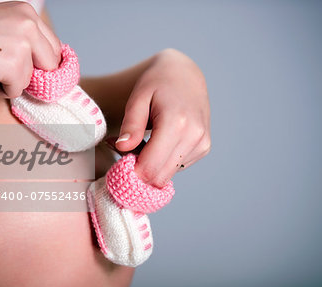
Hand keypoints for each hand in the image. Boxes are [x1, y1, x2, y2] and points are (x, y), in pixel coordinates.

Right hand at [0, 2, 60, 96]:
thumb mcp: (1, 26)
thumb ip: (24, 40)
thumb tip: (46, 68)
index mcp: (27, 12)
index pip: (53, 46)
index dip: (44, 63)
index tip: (35, 71)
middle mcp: (29, 23)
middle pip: (51, 64)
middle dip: (33, 73)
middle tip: (8, 72)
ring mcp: (24, 44)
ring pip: (32, 79)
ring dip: (9, 81)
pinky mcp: (14, 65)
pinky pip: (16, 91)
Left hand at [115, 49, 210, 187]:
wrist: (185, 74)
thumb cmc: (157, 83)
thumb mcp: (138, 98)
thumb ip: (131, 125)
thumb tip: (122, 147)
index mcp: (177, 123)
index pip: (150, 168)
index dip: (130, 169)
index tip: (118, 155)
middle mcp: (194, 137)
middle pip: (159, 177)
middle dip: (139, 170)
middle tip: (127, 149)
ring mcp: (202, 144)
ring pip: (167, 176)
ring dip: (151, 166)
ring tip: (143, 141)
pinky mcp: (204, 148)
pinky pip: (176, 168)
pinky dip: (163, 161)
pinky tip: (158, 142)